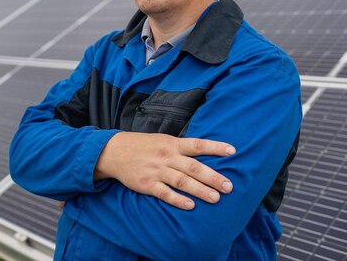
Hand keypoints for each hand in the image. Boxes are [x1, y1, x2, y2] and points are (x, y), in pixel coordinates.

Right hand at [94, 132, 234, 209]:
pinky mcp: (147, 184)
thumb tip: (205, 153)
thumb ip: (181, 147)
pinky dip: (177, 199)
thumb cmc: (143, 146)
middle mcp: (166, 156)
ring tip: (215, 198)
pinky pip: (164, 193)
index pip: (198, 145)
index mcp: (172, 144)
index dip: (215, 148)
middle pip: (193, 167)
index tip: (233, 151)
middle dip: (213, 177)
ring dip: (200, 190)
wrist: (114, 151)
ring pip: (182, 181)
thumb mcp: (163, 140)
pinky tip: (190, 205)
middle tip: (229, 186)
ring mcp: (156, 171)